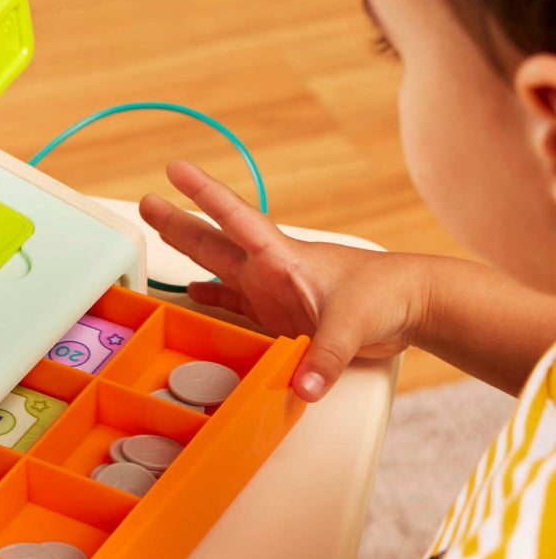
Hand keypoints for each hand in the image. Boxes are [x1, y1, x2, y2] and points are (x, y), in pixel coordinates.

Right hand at [139, 160, 427, 400]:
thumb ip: (325, 356)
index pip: (235, 219)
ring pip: (218, 268)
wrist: (411, 303)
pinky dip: (212, 299)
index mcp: (282, 258)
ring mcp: (272, 290)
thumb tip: (302, 387)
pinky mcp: (279, 313)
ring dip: (189, 254)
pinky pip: (234, 303)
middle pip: (214, 242)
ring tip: (160, 234)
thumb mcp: (354, 325)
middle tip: (146, 203)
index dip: (204, 194)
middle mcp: (270, 270)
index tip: (176, 171)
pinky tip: (194, 295)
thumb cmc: (387, 294)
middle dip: (179, 222)